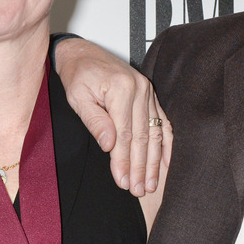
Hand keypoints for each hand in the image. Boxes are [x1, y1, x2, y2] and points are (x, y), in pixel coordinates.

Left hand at [54, 38, 166, 195]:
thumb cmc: (78, 73)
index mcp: (121, 89)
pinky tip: (166, 163)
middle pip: (142, 137)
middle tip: (139, 189)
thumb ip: (95, 121)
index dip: (123, 161)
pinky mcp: (150, 95)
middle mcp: (139, 89)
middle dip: (141, 167)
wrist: (83, 53)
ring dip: (154, 161)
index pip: (124, 134)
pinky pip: (162, 122)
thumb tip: (109, 145)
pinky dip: (165, 144)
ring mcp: (148, 92)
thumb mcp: (77, 97)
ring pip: (154, 133)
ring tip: (151, 183)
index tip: (123, 181)